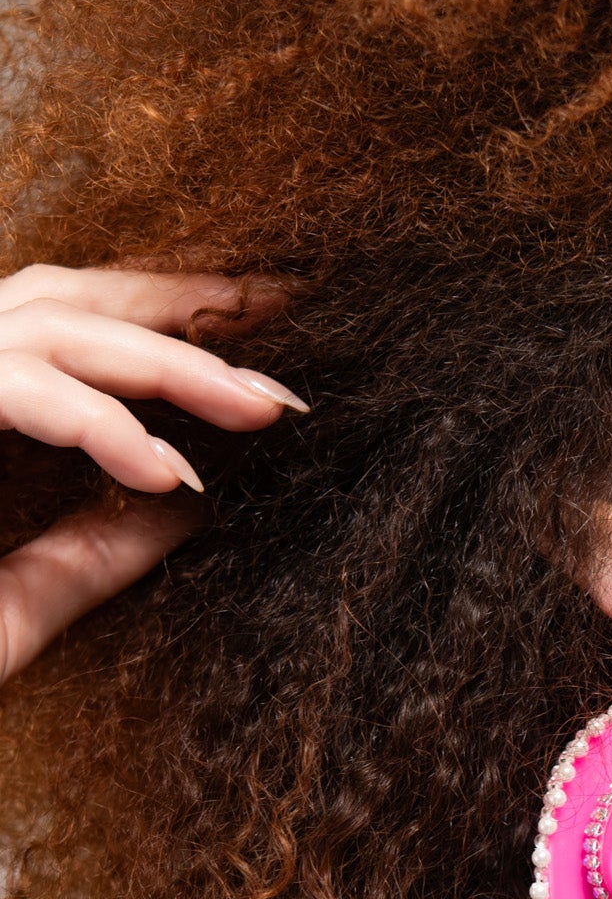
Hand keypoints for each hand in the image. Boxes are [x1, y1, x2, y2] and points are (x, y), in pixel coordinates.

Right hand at [0, 265, 305, 683]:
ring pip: (48, 326)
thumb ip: (88, 554)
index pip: (76, 328)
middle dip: (186, 306)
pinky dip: (89, 421)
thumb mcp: (14, 603)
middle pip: (67, 295)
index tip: (270, 328)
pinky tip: (163, 466)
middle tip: (294, 323)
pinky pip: (7, 388)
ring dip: (165, 364)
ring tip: (262, 408)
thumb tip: (185, 507)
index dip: (171, 316)